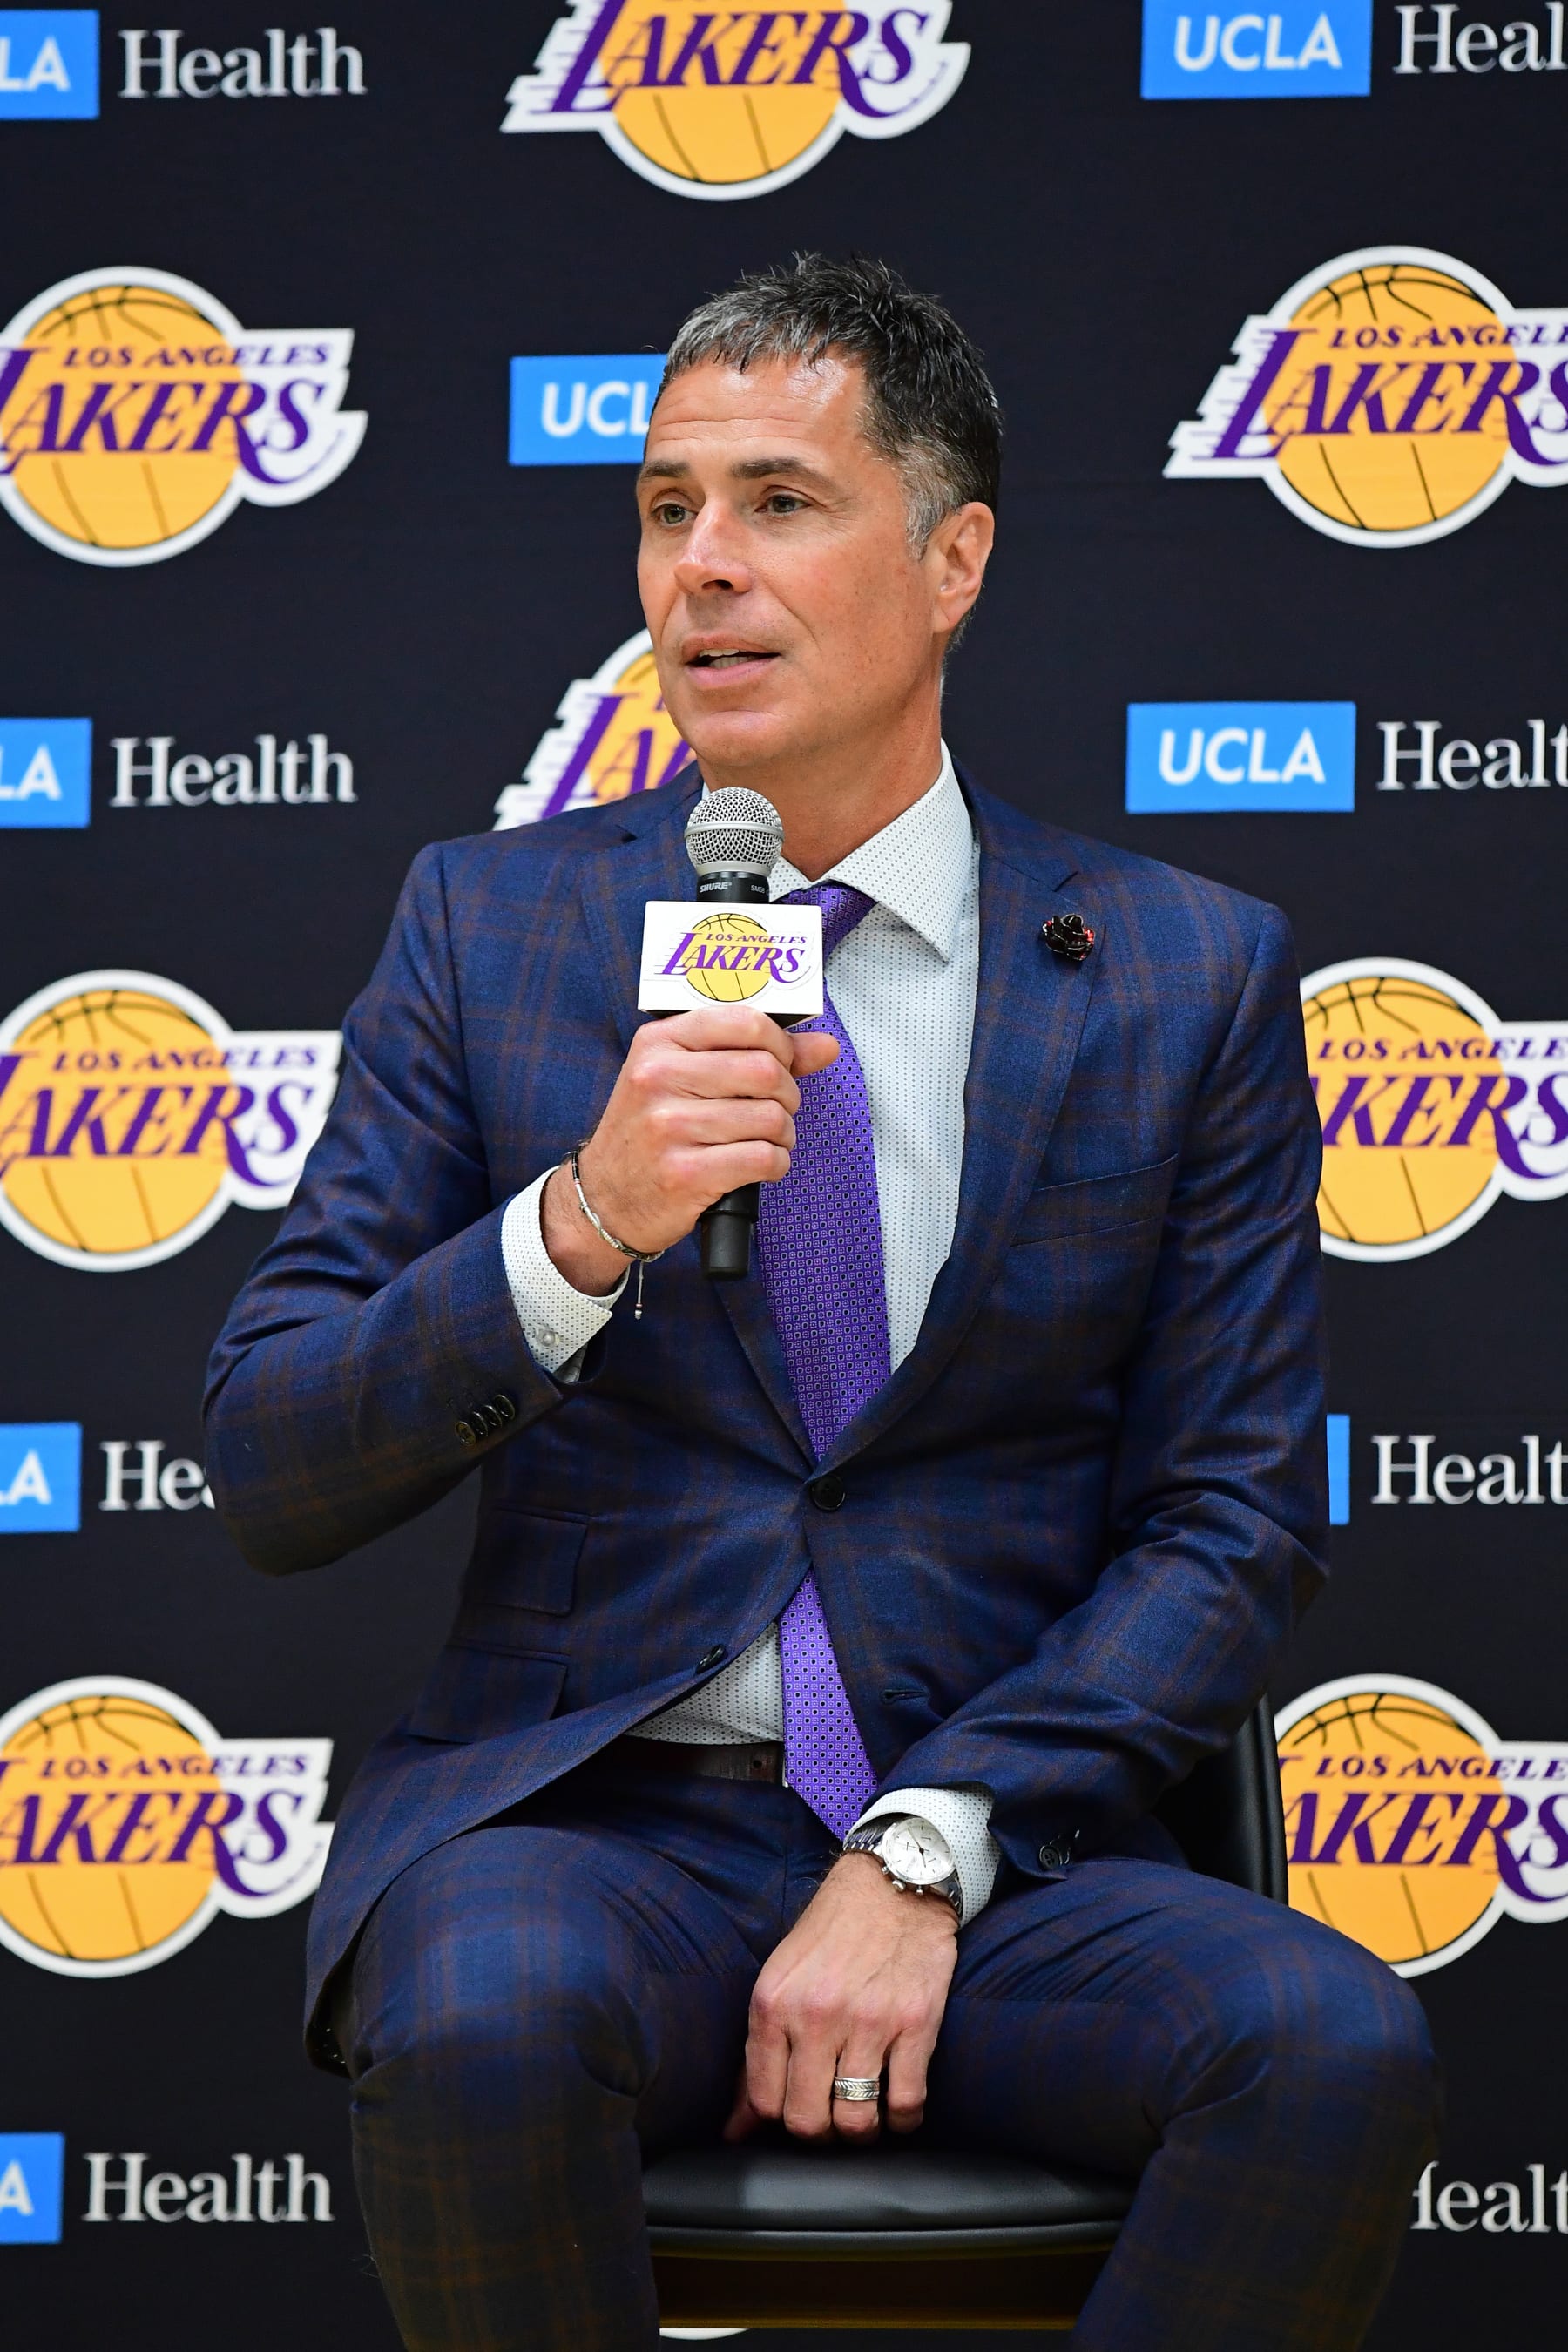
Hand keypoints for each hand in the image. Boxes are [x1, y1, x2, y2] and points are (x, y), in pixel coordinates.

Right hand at [541, 1005, 837, 1294]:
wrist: (605, 1198)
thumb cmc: (650, 1131)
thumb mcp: (683, 1078)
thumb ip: (754, 1053)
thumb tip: (825, 1045)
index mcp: (659, 1043)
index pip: (745, 1022)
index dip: (780, 1045)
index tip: (780, 1064)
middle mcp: (659, 1078)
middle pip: (766, 1071)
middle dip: (787, 1094)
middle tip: (776, 1109)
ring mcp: (669, 1128)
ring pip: (770, 1118)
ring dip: (783, 1134)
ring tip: (767, 1140)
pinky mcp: (684, 1174)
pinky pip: (763, 1159)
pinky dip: (776, 1164)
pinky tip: (761, 1164)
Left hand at [724, 1851, 957, 2144]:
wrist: (893, 1882)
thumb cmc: (833, 1932)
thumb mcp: (780, 1978)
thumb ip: (758, 2052)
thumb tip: (737, 2128)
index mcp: (774, 2002)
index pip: (763, 2101)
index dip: (777, 2121)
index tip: (794, 2114)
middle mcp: (817, 2015)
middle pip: (807, 2121)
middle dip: (819, 2135)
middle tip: (830, 2119)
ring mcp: (868, 2021)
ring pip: (856, 2122)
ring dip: (861, 2133)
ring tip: (864, 2115)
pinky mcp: (915, 2023)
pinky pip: (907, 2103)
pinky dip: (904, 2120)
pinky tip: (899, 2107)